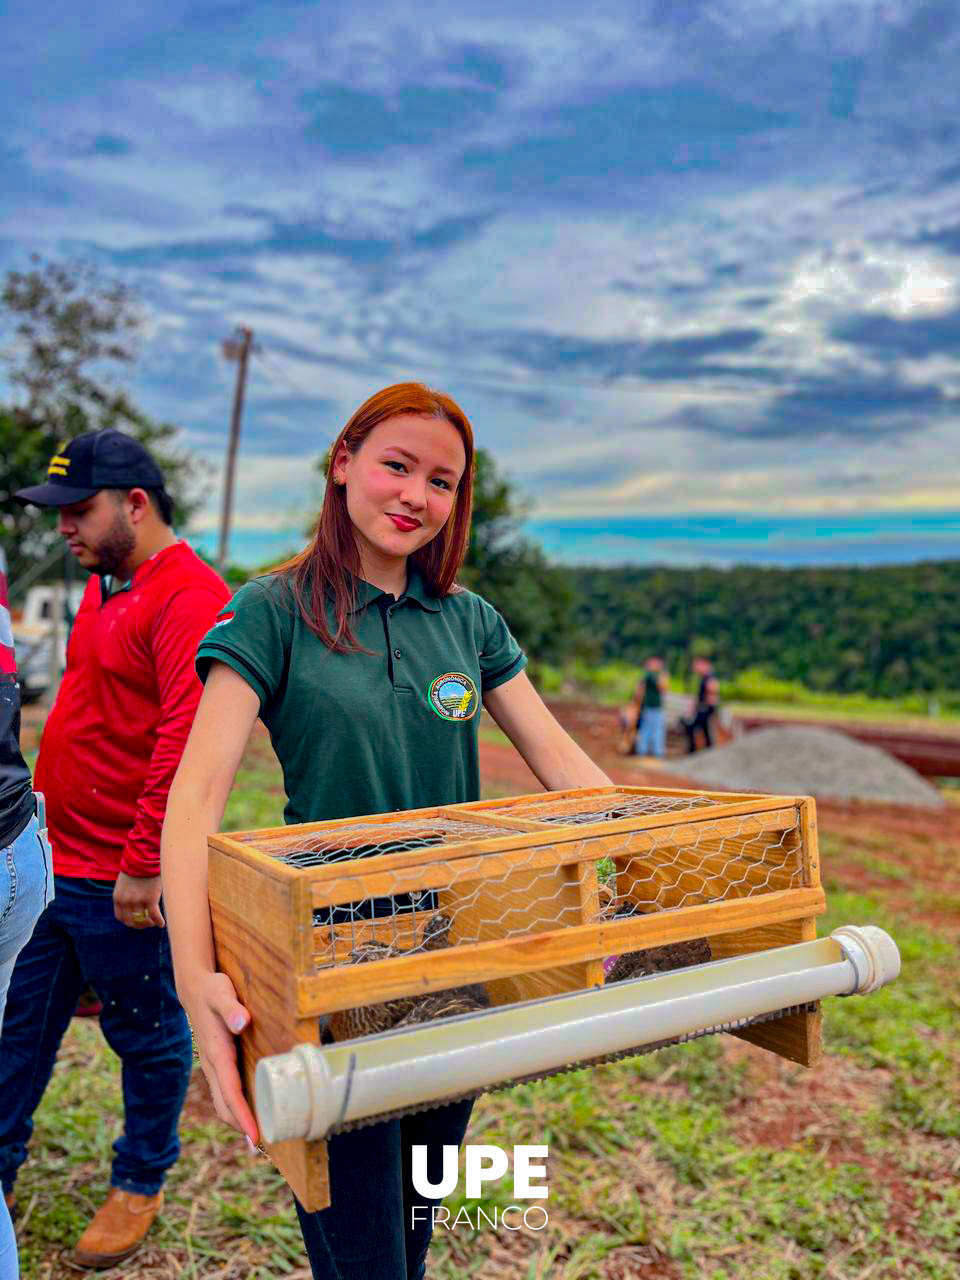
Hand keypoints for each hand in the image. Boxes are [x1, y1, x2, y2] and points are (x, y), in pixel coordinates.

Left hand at [114, 872, 164, 928]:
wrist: (144, 858)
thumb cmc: (136, 868)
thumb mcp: (124, 884)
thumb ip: (126, 895)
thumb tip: (133, 905)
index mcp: (118, 898)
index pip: (120, 917)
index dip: (128, 921)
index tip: (136, 921)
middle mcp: (126, 901)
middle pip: (131, 921)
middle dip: (139, 925)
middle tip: (146, 923)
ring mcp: (138, 901)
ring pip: (143, 920)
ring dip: (149, 923)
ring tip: (154, 922)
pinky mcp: (150, 899)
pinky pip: (154, 915)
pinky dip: (158, 921)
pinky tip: (162, 924)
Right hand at [182, 970, 258, 1142]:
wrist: (195, 988)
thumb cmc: (212, 990)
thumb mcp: (222, 993)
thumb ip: (232, 1008)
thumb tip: (242, 1022)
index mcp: (216, 1053)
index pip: (230, 1092)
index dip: (243, 1115)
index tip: (255, 1136)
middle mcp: (212, 1065)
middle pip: (225, 1105)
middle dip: (241, 1126)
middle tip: (261, 1147)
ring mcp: (213, 1066)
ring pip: (224, 1101)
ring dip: (238, 1120)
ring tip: (258, 1138)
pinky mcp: (217, 1063)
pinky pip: (226, 1092)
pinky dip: (236, 1107)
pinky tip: (250, 1111)